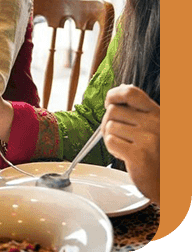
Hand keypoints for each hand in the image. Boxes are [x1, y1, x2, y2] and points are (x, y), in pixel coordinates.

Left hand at [103, 85, 159, 205]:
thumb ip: (139, 111)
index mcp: (158, 113)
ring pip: (109, 127)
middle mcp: (155, 123)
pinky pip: (110, 141)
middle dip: (109, 123)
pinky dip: (112, 149)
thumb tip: (116, 94)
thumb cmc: (158, 155)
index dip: (114, 94)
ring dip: (111, 138)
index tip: (108, 102)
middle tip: (118, 136)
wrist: (168, 184)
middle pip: (113, 111)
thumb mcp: (155, 127)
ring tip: (125, 148)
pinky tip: (125, 156)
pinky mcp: (139, 154)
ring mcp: (148, 138)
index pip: (130, 92)